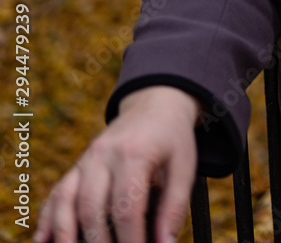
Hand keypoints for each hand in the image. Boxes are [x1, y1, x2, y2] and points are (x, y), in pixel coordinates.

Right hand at [34, 86, 199, 242]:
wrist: (154, 105)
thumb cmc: (171, 139)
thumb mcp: (184, 167)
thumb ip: (174, 207)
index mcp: (134, 153)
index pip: (126, 206)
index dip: (130, 240)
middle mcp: (104, 154)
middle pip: (92, 207)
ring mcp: (86, 159)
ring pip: (67, 201)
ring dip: (66, 235)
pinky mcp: (77, 165)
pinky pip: (57, 193)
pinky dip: (48, 220)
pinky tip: (43, 242)